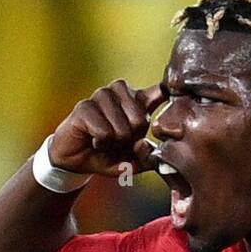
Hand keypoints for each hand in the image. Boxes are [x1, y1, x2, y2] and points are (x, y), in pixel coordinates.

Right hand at [50, 80, 164, 176]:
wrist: (76, 160)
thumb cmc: (108, 155)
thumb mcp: (132, 161)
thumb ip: (146, 156)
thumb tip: (146, 145)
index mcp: (137, 101)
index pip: (158, 91)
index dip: (168, 90)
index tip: (174, 90)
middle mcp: (120, 92)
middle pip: (140, 119)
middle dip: (130, 139)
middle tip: (117, 141)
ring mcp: (101, 95)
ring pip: (122, 127)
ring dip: (114, 142)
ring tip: (105, 140)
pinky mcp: (84, 106)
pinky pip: (104, 132)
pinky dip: (100, 143)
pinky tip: (93, 140)